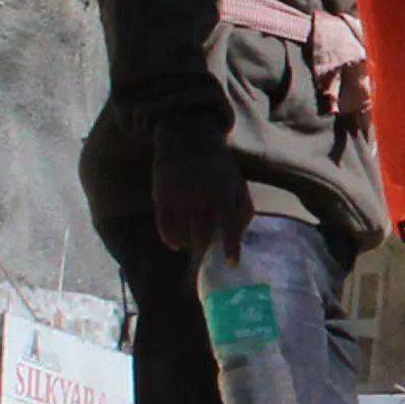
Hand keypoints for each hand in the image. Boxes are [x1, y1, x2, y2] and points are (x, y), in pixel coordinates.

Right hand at [150, 116, 248, 259]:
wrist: (188, 140)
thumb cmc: (219, 167)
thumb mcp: (238, 183)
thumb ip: (243, 209)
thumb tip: (240, 236)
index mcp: (223, 193)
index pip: (229, 227)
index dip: (231, 248)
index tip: (232, 264)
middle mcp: (200, 196)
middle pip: (202, 236)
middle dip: (206, 248)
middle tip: (208, 251)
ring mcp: (179, 197)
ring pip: (183, 234)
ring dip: (188, 245)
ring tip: (193, 245)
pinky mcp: (161, 197)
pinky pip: (164, 227)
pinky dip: (170, 240)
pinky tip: (176, 244)